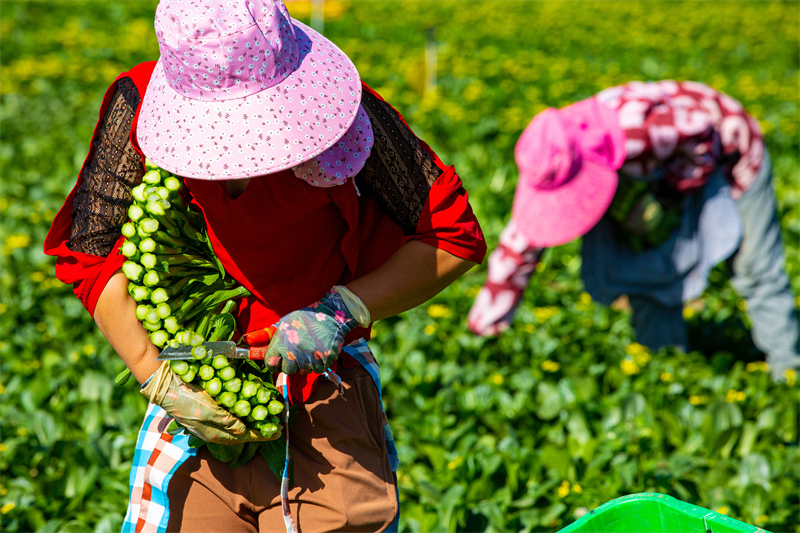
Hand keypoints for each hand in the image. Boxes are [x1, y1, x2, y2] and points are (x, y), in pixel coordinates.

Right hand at [141, 361, 268, 443]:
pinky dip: (243, 410)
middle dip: (260, 427)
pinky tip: (251, 405)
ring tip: (268, 415)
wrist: (165, 384)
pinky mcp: (209, 408)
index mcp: (214, 434)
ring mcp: (211, 419)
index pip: (243, 437)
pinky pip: (231, 413)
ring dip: (254, 419)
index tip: (279, 431)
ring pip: (238, 423)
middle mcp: (214, 429)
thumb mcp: (207, 412)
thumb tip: (244, 430)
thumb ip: (226, 422)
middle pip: (242, 432)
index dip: (262, 434)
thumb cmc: (185, 399)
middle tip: (277, 423)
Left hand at [263, 288, 360, 374]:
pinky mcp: (325, 358)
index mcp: (280, 342)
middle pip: (288, 371)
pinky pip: (319, 369)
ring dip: (306, 364)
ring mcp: (310, 356)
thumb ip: (264, 335)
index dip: (275, 362)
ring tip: (309, 349)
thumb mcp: (282, 325)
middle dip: (292, 364)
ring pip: (304, 371)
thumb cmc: (303, 319)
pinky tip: (319, 351)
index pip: (270, 364)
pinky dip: (319, 363)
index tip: (280, 358)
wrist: (329, 313)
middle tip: (298, 353)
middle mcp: (294, 351)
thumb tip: (247, 340)